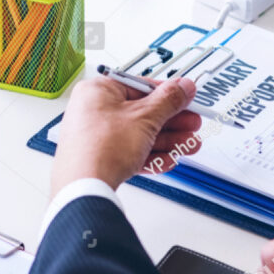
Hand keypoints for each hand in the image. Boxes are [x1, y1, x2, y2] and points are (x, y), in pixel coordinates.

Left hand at [51, 77, 201, 196]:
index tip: (185, 98)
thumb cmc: (100, 148)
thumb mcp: (144, 118)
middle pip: (141, 112)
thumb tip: (182, 87)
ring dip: (167, 141)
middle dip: (172, 122)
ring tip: (188, 145)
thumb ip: (168, 101)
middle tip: (191, 124)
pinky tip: (168, 159)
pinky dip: (150, 155)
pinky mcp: (99, 159)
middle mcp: (93, 111)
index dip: (167, 93)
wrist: (83, 188)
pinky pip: (129, 152)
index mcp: (97, 91)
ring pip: (138, 135)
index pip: (139, 85)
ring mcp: (95, 137)